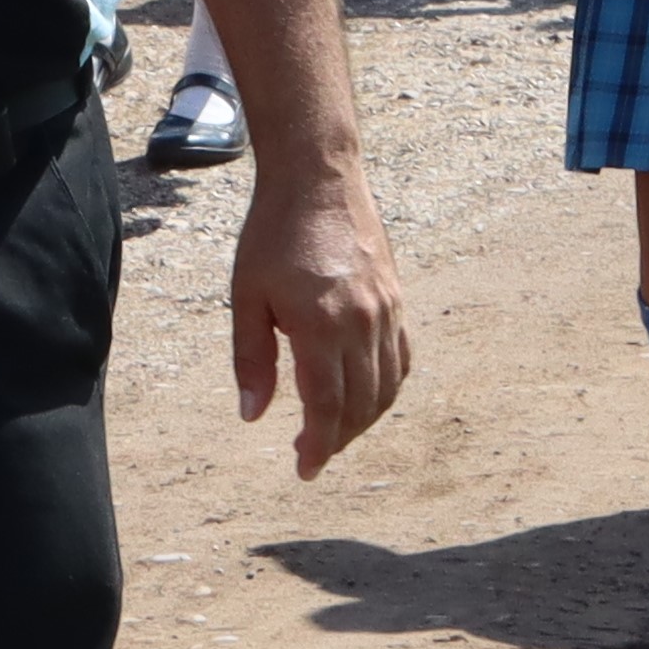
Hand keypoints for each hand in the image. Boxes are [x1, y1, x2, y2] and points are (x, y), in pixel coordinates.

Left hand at [223, 160, 410, 480]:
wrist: (319, 179)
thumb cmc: (273, 235)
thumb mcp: (247, 296)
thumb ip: (252, 359)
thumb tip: (254, 415)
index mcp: (321, 325)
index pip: (327, 406)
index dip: (318, 445)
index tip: (305, 469)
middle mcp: (362, 323)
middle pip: (360, 405)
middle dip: (337, 439)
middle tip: (312, 455)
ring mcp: (386, 312)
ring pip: (386, 387)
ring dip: (363, 419)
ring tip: (335, 432)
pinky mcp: (396, 300)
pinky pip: (401, 359)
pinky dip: (387, 387)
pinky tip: (367, 396)